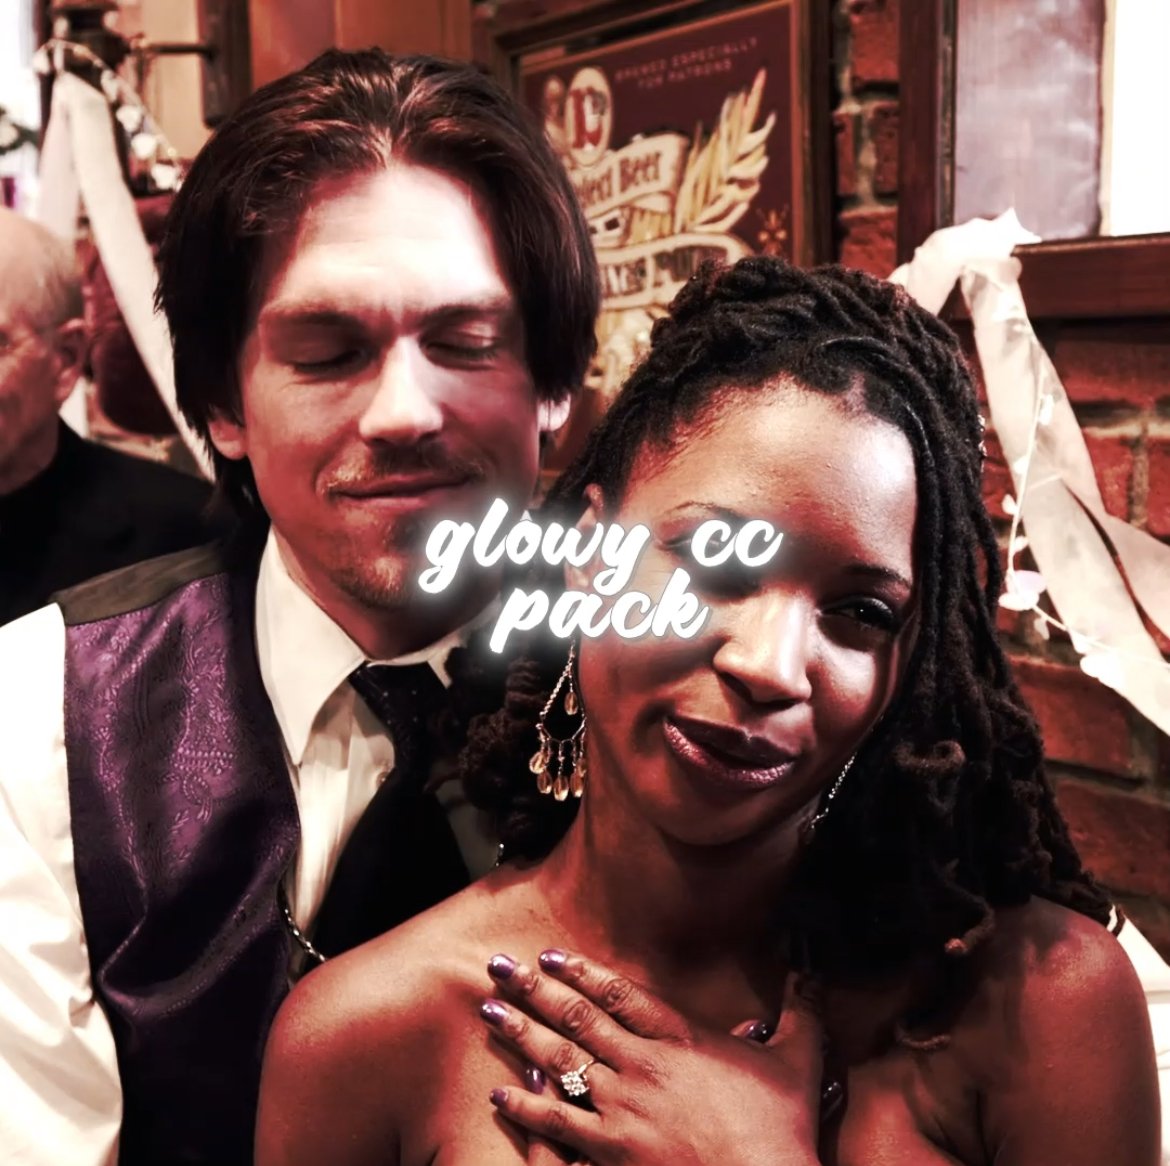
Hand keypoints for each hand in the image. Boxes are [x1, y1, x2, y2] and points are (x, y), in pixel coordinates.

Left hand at [479, 948, 828, 1165]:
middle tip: (499, 967)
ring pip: (560, 1061)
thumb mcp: (798, 1060)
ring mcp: (623, 1109)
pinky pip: (558, 1125)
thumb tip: (808, 974)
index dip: (581, 971)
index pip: (620, 993)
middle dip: (534, 989)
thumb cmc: (781, 1131)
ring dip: (521, 1034)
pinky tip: (502, 1095)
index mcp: (681, 1037)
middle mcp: (643, 1065)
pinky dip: (528, 1108)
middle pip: (577, 1017)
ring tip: (490, 1012)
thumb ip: (799, 1012)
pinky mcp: (612, 1153)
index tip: (550, 955)